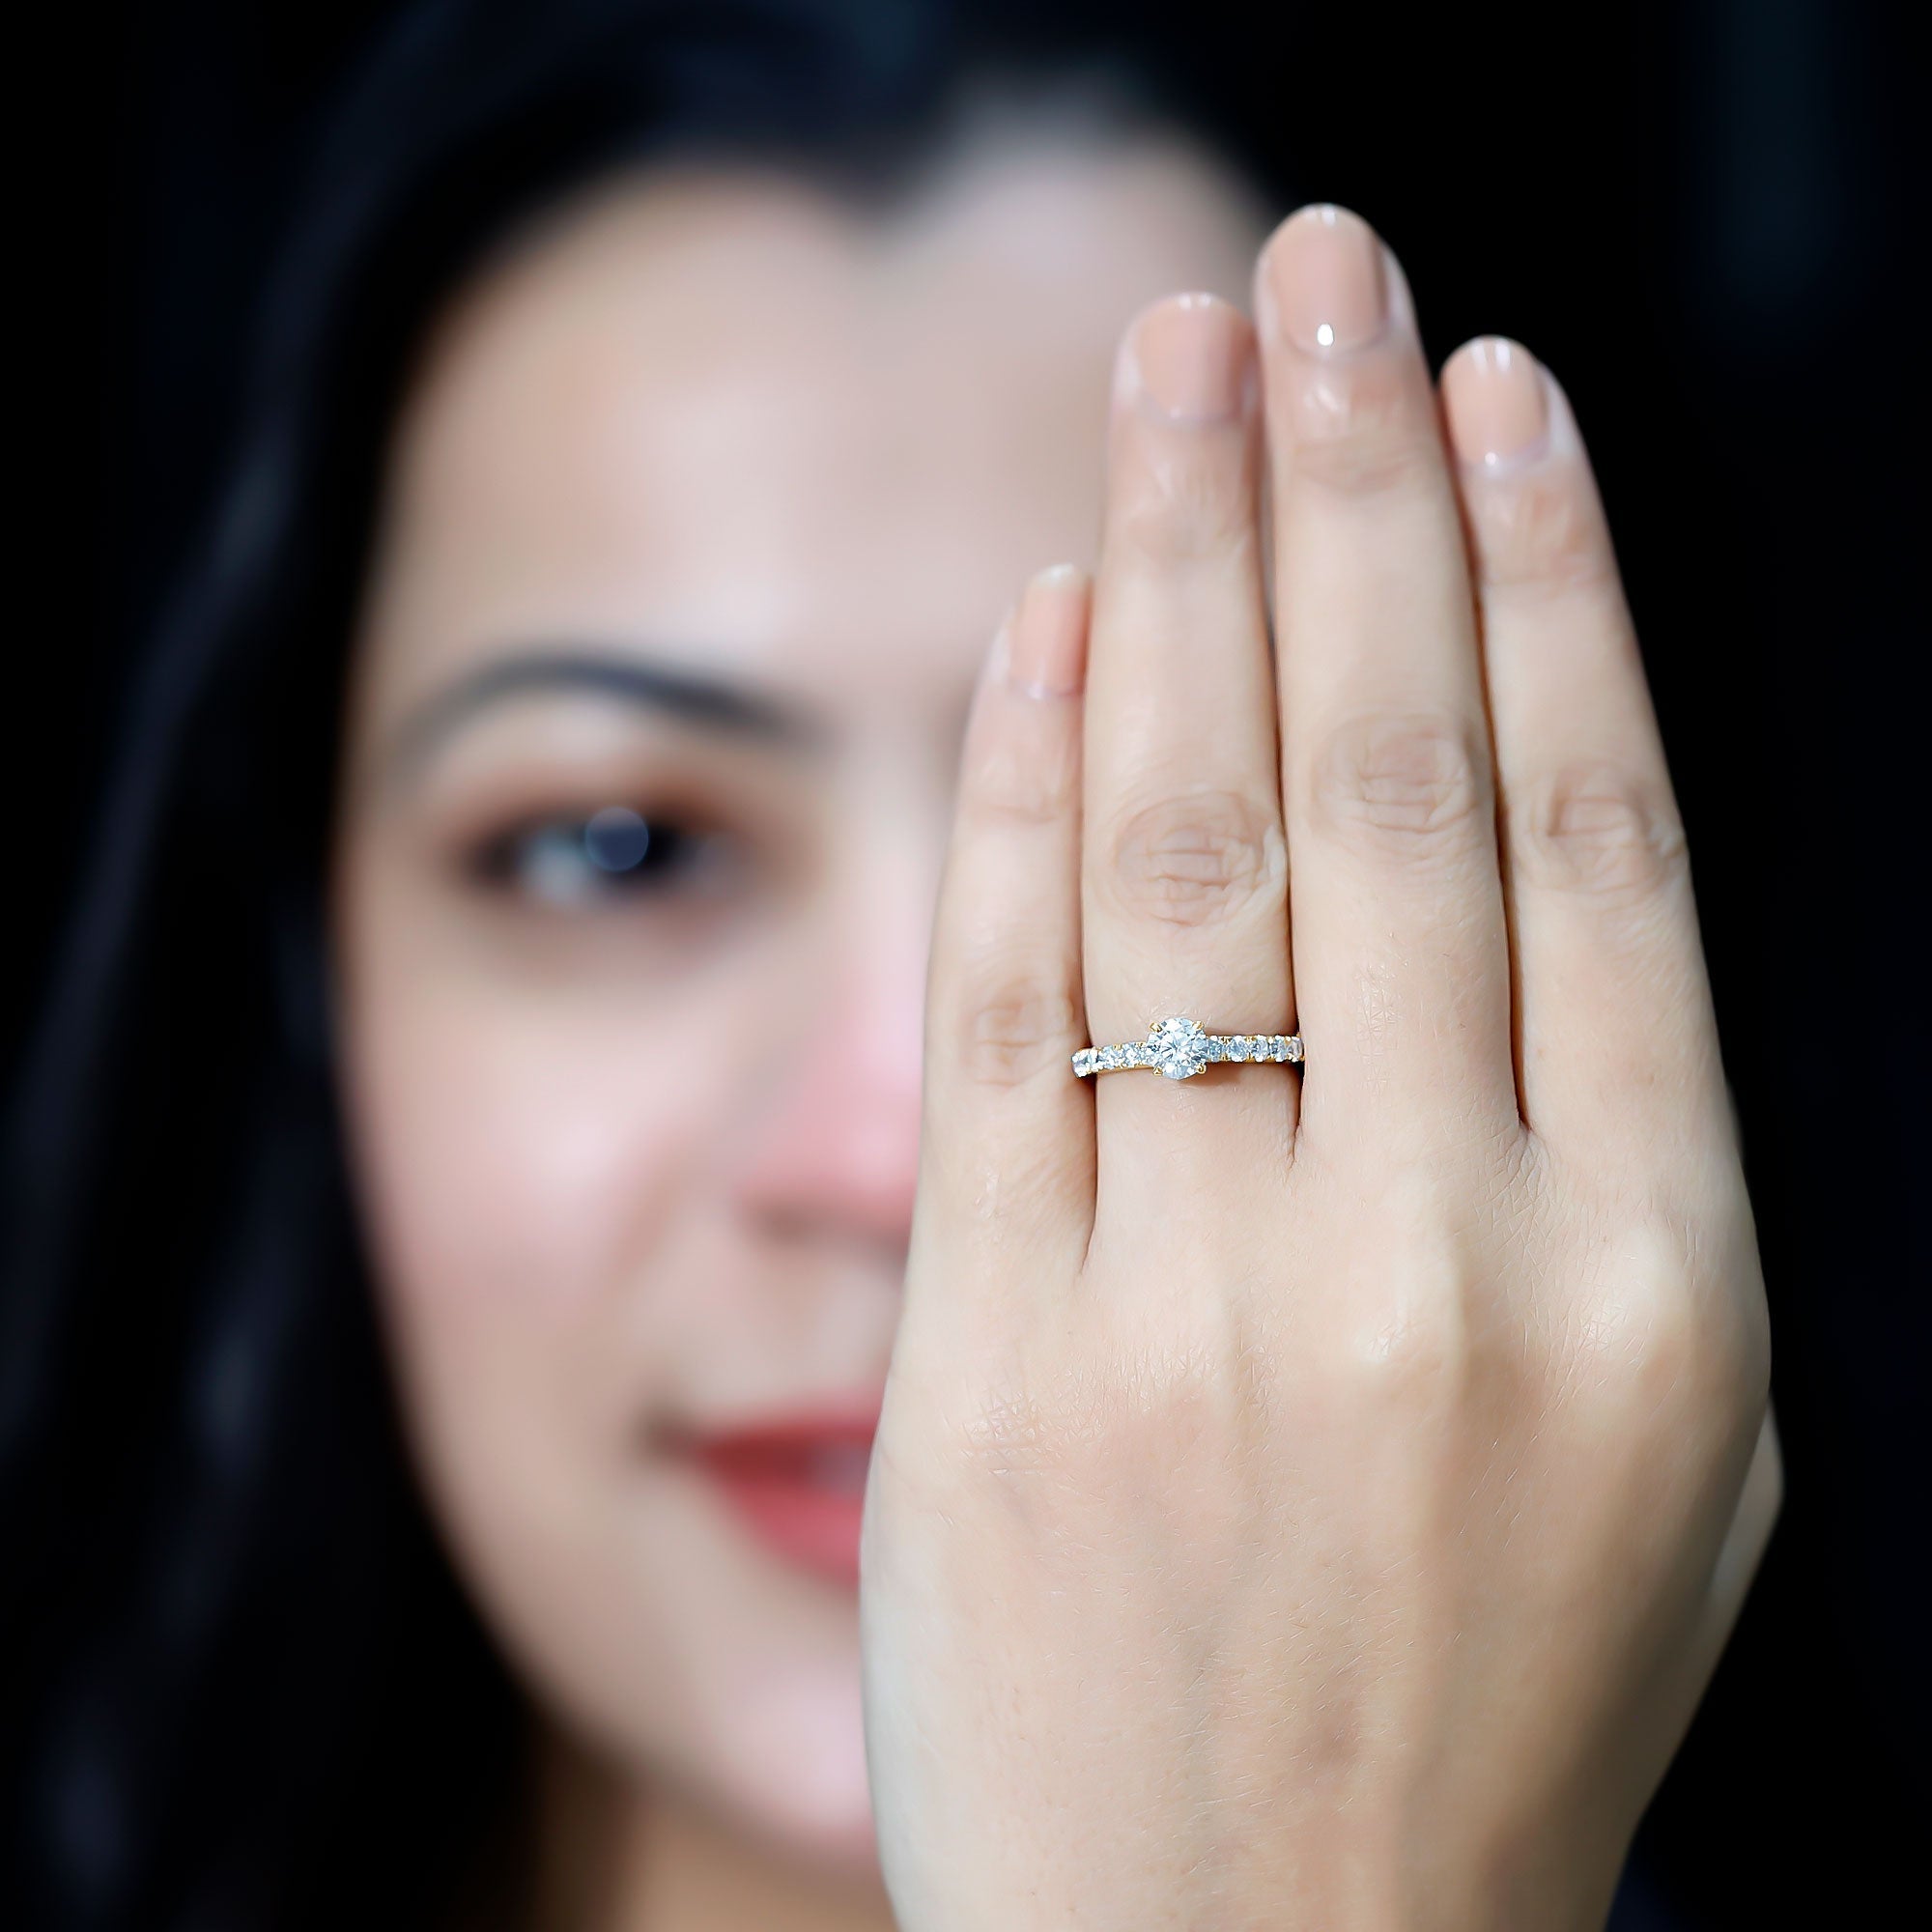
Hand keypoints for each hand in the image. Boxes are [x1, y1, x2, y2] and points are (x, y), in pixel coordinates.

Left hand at [860, 206, 1777, 1930]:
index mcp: (1655, 1282)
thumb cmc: (1482, 1688)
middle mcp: (1437, 1264)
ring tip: (1180, 362)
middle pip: (1387, 786)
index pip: (1591, 841)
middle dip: (1353, 493)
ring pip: (1189, 855)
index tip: (1498, 390)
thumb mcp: (1659, 1434)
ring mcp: (1195, 1307)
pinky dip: (1021, 792)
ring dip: (1185, 573)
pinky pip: (1005, 1010)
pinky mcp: (992, 1355)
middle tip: (1320, 272)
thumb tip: (1501, 808)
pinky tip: (1052, 621)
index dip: (1547, 582)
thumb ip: (1597, 1133)